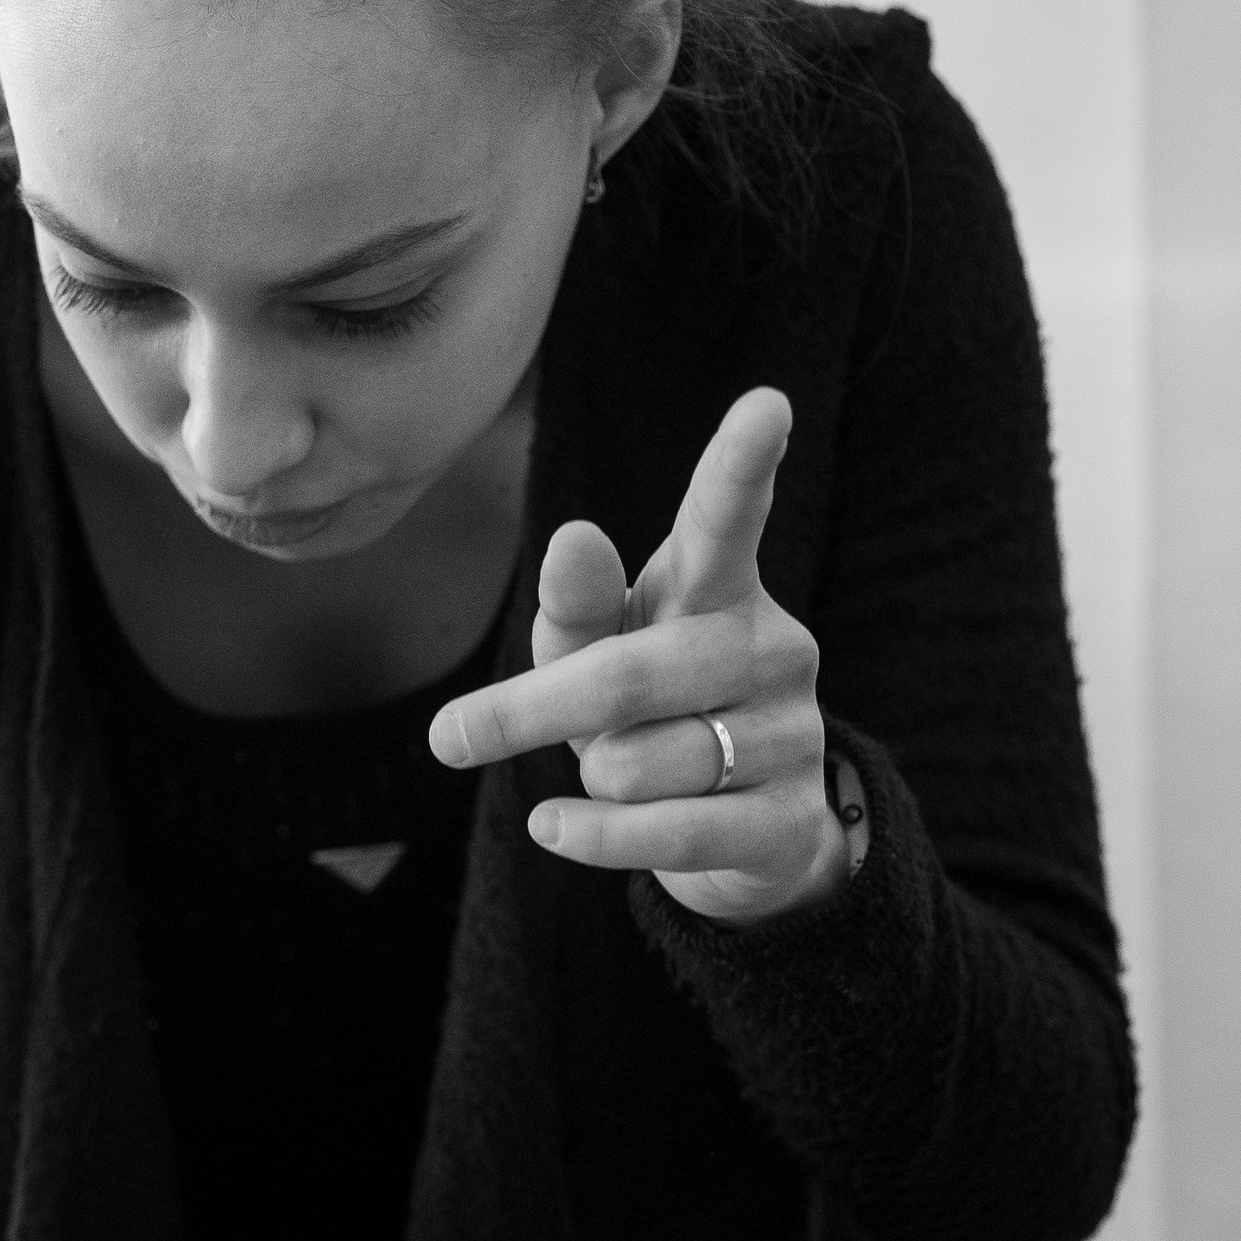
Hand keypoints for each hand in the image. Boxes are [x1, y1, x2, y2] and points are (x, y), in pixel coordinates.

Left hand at [430, 387, 847, 927]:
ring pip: (644, 765)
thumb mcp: (596, 652)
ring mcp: (791, 732)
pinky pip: (671, 833)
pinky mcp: (788, 821)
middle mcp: (769, 647)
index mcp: (717, 587)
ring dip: (592, 779)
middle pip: (632, 674)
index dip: (742, 465)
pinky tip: (557, 829)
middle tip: (450, 737)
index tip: (765, 403)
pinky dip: (596, 837)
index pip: (726, 520)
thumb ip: (575, 605)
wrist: (737, 831)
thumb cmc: (647, 713)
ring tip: (610, 774)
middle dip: (531, 711)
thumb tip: (571, 538)